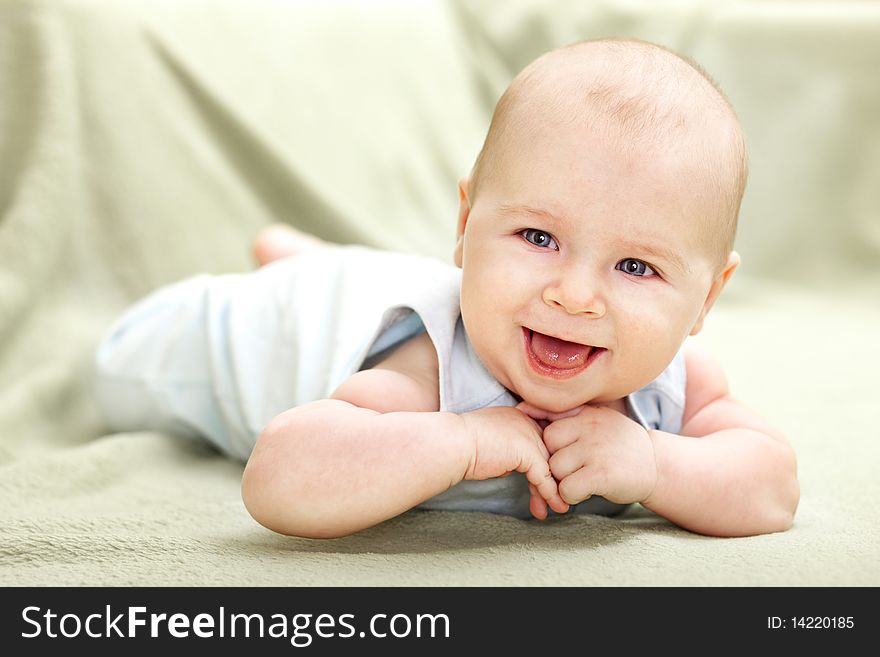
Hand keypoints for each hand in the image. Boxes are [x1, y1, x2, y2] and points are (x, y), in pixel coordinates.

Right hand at [460, 406, 569, 519]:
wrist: (452, 444)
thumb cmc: (462, 445)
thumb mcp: (492, 442)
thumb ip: (509, 451)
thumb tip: (515, 468)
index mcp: (518, 415)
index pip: (543, 438)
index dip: (547, 459)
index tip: (548, 478)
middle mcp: (527, 421)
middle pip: (549, 452)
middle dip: (553, 476)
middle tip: (556, 497)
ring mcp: (529, 435)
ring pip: (549, 466)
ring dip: (554, 490)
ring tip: (559, 507)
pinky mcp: (528, 452)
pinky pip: (544, 477)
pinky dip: (550, 494)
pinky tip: (554, 506)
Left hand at [517, 402, 657, 505]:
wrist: (657, 466)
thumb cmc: (619, 444)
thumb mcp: (596, 419)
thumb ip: (565, 415)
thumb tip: (522, 408)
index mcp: (586, 412)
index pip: (545, 417)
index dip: (541, 436)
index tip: (541, 445)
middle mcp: (590, 427)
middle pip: (546, 445)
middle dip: (552, 460)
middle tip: (570, 469)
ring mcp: (596, 450)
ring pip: (554, 469)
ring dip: (562, 480)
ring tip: (581, 479)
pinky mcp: (602, 474)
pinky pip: (567, 488)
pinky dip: (571, 496)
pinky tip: (585, 492)